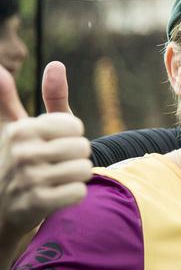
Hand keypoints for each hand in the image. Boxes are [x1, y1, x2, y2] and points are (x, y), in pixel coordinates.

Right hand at [0, 64, 91, 240]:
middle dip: (76, 157)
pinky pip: (79, 192)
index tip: (55, 143)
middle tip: (56, 164)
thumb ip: (50, 95)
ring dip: (76, 176)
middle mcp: (21, 152)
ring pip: (84, 169)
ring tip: (57, 178)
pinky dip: (74, 194)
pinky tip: (57, 194)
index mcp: (20, 130)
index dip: (72, 136)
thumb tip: (57, 64)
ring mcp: (27, 178)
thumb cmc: (28, 157)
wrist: (6, 205)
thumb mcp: (35, 126)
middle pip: (82, 147)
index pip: (74, 126)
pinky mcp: (37, 203)